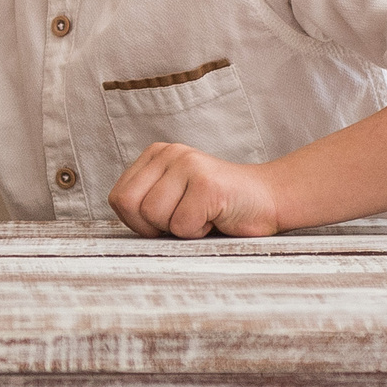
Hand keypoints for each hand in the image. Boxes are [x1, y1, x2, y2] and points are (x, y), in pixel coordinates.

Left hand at [107, 144, 281, 239]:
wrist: (269, 201)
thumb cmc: (217, 209)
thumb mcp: (172, 201)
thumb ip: (144, 205)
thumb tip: (119, 223)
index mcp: (154, 155)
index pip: (118, 198)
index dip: (138, 222)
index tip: (167, 220)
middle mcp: (168, 153)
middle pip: (130, 206)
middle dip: (154, 227)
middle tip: (185, 219)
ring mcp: (187, 164)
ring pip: (154, 216)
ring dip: (180, 229)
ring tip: (202, 215)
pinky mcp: (206, 183)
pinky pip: (182, 226)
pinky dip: (199, 233)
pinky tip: (216, 217)